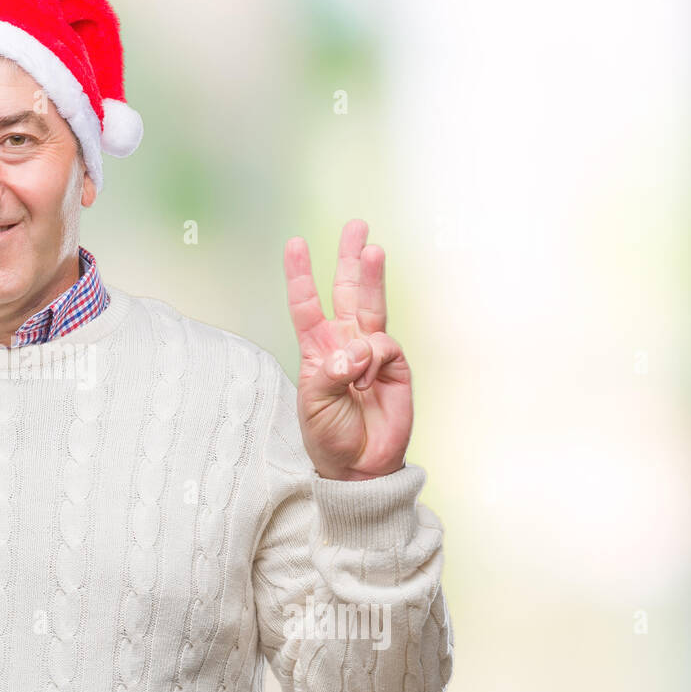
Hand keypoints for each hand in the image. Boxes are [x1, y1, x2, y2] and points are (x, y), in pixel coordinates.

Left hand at [282, 219, 412, 480]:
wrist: (359, 465)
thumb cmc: (329, 435)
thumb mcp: (314, 404)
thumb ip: (331, 374)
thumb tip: (355, 351)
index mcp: (317, 349)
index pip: (306, 305)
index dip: (301, 275)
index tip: (295, 244)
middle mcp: (344, 343)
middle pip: (347, 292)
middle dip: (350, 259)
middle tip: (356, 225)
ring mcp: (371, 352)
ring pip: (372, 305)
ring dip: (372, 277)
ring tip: (373, 248)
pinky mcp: (395, 366)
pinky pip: (382, 346)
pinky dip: (370, 360)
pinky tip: (364, 380)